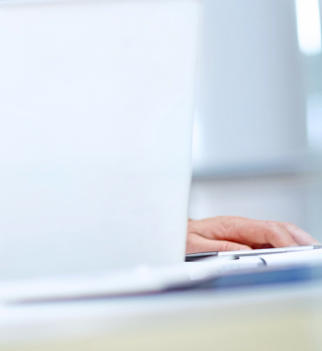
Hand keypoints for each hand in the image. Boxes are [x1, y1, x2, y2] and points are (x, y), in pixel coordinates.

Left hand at [187, 216, 318, 253]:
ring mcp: (246, 233)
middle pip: (278, 228)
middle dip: (299, 238)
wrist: (174, 233)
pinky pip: (271, 242)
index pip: (265, 229)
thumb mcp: (194, 245)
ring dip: (296, 243)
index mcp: (231, 225)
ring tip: (310, 255)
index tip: (295, 252)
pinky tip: (295, 257)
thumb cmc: (183, 239)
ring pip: (278, 234)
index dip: (284, 241)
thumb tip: (244, 252)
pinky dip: (287, 248)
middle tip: (314, 251)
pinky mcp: (247, 241)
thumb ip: (219, 248)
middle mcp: (241, 227)